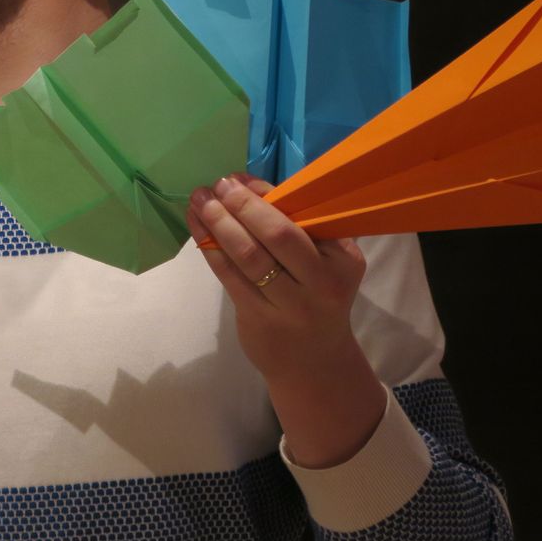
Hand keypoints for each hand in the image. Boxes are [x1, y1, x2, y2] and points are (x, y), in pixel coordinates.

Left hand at [184, 172, 367, 385]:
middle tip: (216, 185)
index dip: (265, 193)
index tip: (237, 178)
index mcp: (344, 259)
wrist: (314, 362)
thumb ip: (292, 225)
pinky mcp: (259, 319)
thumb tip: (244, 183)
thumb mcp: (321, 262)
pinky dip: (210, 247)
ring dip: (218, 223)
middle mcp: (322, 282)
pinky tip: (197, 228)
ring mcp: (291, 305)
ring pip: (248, 255)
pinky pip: (229, 276)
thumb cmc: (314, 297)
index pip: (302, 216)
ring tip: (198, 200)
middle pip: (277, 235)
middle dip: (241, 205)